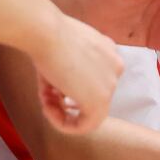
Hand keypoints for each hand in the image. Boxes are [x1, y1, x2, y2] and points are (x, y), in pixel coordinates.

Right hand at [30, 12, 122, 134]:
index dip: (69, 87)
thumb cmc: (49, 37)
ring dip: (61, 111)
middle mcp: (116, 69)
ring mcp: (110, 86)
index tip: (51, 87)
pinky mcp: (99, 102)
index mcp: (110, 53)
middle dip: (64, 99)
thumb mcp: (65, 53)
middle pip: (89, 95)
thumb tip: (58, 92)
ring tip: (44, 101)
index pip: (92, 80)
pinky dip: (64, 124)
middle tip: (45, 95)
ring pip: (87, 112)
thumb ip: (69, 73)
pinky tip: (48, 111)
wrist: (46, 33)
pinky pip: (84, 125)